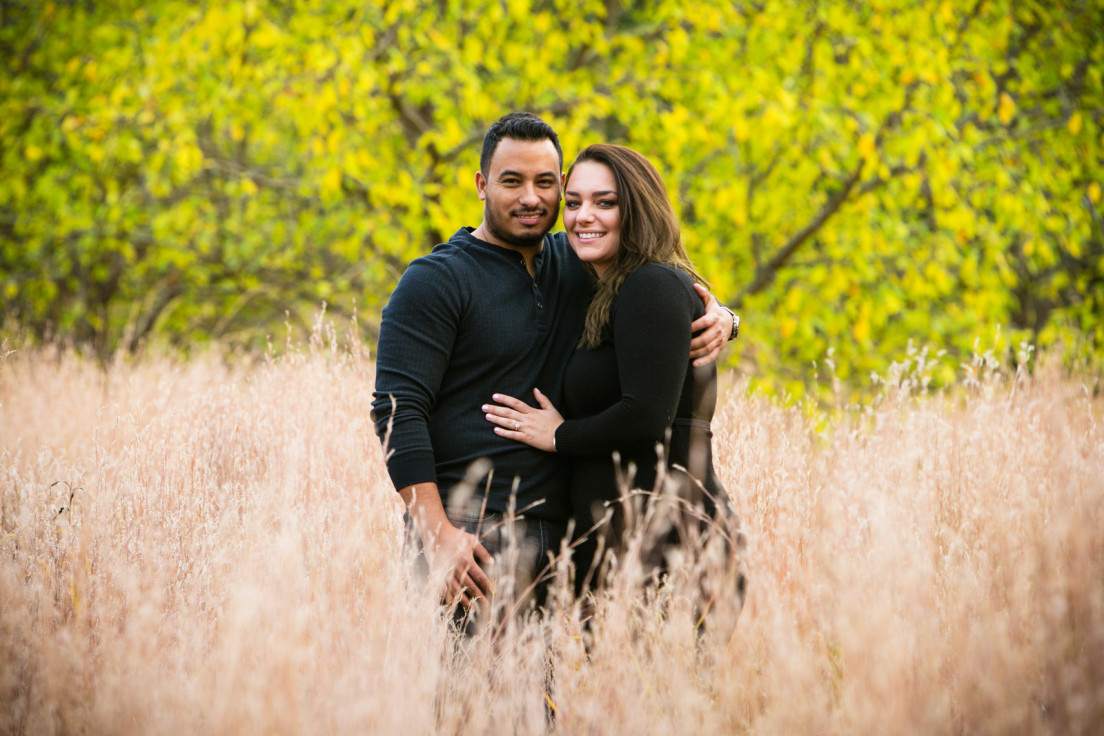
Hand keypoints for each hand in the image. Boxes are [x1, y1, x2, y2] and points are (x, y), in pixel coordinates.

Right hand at [401, 483, 493, 608]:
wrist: (435, 532)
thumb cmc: (455, 535)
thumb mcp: (472, 540)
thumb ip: (483, 552)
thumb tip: (492, 562)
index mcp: (466, 560)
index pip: (479, 576)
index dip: (487, 585)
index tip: (492, 592)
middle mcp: (457, 568)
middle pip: (469, 586)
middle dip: (478, 596)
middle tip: (486, 605)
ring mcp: (446, 572)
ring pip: (457, 591)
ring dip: (465, 601)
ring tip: (473, 609)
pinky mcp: (437, 574)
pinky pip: (444, 589)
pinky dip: (450, 597)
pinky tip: (455, 604)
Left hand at [483, 388, 562, 451]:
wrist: (562, 437)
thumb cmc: (557, 423)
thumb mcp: (551, 408)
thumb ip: (542, 399)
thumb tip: (536, 389)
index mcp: (532, 411)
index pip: (515, 403)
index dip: (504, 399)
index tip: (494, 396)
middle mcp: (527, 419)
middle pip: (508, 412)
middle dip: (495, 409)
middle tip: (484, 407)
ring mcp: (526, 429)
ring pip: (508, 423)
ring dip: (497, 419)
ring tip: (487, 416)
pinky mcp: (527, 438)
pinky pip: (513, 435)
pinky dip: (504, 433)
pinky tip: (495, 430)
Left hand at [689, 283, 732, 366]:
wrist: (729, 322)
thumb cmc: (714, 310)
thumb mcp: (710, 301)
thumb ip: (702, 294)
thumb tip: (694, 286)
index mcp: (714, 318)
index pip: (704, 323)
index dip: (693, 326)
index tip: (682, 328)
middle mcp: (718, 330)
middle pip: (705, 339)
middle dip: (692, 343)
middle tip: (681, 345)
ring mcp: (719, 340)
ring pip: (707, 348)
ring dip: (695, 353)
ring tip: (684, 354)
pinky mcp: (719, 348)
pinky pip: (712, 356)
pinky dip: (703, 361)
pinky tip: (694, 364)